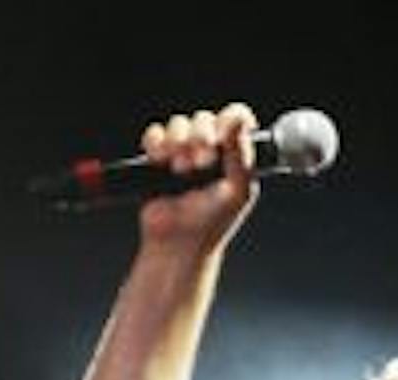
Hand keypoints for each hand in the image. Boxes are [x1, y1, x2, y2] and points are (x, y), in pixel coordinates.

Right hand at [135, 103, 260, 251]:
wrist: (178, 243)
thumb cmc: (212, 225)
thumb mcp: (238, 192)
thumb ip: (242, 155)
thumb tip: (239, 119)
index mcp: (235, 158)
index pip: (236, 119)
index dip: (228, 119)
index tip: (222, 135)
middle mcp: (210, 151)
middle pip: (204, 118)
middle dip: (201, 137)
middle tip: (202, 163)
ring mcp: (183, 153)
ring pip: (178, 123)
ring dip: (178, 144)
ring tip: (181, 172)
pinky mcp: (158, 158)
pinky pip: (155, 134)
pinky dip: (156, 143)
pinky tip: (161, 161)